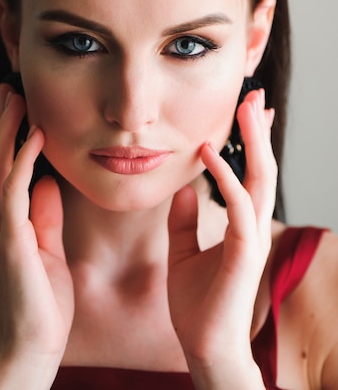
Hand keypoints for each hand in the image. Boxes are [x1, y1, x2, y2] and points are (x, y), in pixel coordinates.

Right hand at [0, 84, 73, 387]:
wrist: (35, 344)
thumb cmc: (43, 301)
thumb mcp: (47, 247)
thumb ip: (44, 214)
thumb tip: (47, 183)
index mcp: (5, 223)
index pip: (2, 169)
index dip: (5, 137)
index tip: (12, 108)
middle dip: (1, 124)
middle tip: (7, 90)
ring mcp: (0, 230)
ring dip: (8, 131)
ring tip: (16, 99)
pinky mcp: (11, 240)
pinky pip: (15, 190)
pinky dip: (23, 159)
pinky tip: (35, 135)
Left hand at [167, 89, 275, 386]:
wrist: (202, 347)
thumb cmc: (197, 305)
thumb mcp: (183, 252)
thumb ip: (183, 221)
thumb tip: (182, 189)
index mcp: (240, 225)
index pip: (251, 175)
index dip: (252, 143)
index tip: (249, 113)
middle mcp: (251, 227)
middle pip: (262, 169)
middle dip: (259, 131)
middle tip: (254, 95)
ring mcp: (251, 239)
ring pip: (259, 180)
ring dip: (254, 142)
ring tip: (246, 107)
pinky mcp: (243, 253)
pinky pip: (238, 206)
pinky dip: (226, 176)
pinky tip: (209, 152)